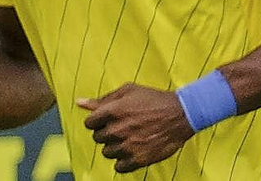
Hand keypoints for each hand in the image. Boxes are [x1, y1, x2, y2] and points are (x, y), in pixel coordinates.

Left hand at [78, 83, 194, 172]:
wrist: (181, 114)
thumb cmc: (153, 100)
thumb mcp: (127, 92)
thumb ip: (102, 99)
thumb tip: (80, 102)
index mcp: (112, 111)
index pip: (89, 123)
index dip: (96, 121)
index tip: (105, 121)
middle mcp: (118, 130)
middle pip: (97, 138)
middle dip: (105, 133)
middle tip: (119, 129)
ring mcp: (128, 146)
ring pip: (107, 152)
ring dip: (114, 147)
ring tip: (126, 139)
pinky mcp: (140, 159)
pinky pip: (119, 167)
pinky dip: (122, 162)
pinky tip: (130, 152)